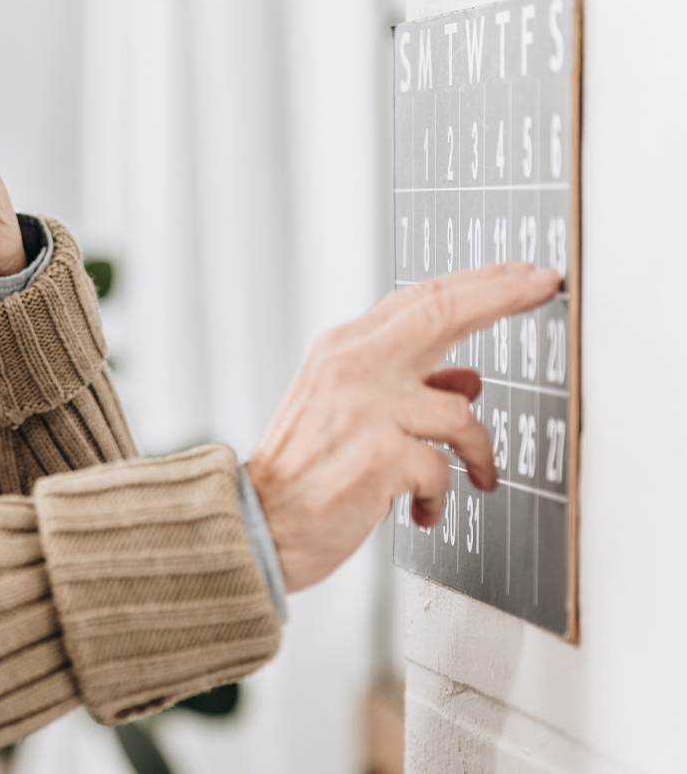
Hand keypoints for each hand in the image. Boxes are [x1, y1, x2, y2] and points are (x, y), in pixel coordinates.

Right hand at [248, 263, 562, 590]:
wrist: (257, 525)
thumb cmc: (302, 473)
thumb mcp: (346, 411)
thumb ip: (403, 386)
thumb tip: (466, 380)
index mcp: (340, 350)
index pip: (418, 300)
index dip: (479, 283)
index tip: (523, 275)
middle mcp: (351, 368)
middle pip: (441, 313)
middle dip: (501, 294)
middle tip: (542, 287)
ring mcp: (366, 410)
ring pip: (460, 412)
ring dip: (478, 451)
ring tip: (477, 475)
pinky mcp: (380, 457)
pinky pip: (443, 470)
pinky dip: (440, 495)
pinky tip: (422, 508)